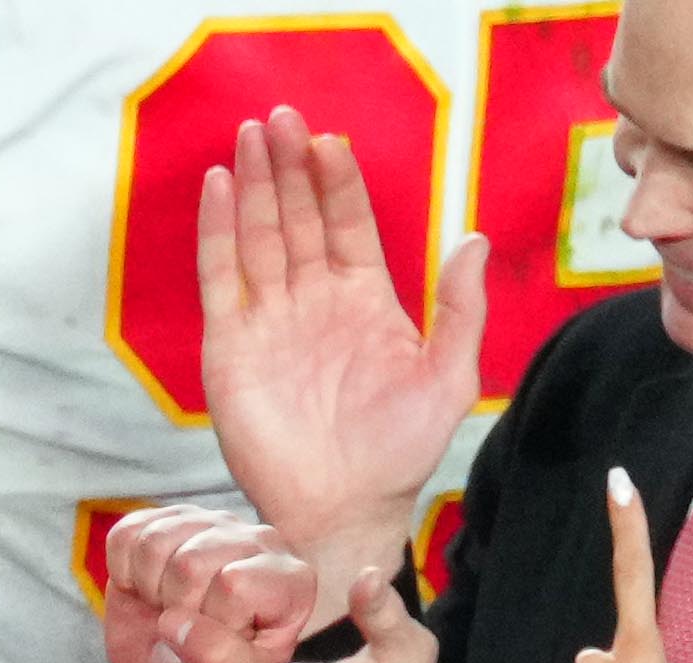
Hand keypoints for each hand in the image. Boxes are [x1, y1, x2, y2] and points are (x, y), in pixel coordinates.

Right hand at [99, 504, 320, 662]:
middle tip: (190, 630)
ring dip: (150, 590)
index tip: (222, 645)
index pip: (234, 585)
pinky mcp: (167, 519)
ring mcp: (212, 524)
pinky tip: (148, 591)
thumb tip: (177, 622)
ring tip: (170, 610)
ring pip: (155, 543)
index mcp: (292, 583)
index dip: (214, 624)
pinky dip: (123, 573)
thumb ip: (221, 662)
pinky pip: (126, 535)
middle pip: (190, 563)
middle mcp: (260, 542)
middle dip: (177, 609)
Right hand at [200, 109, 487, 615]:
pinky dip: (217, 231)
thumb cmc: (399, 456)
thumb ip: (462, 309)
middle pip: (297, 217)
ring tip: (251, 136)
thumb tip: (475, 240)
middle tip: (283, 119)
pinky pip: (221, 278)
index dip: (338, 181)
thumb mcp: (450, 377)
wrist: (344, 514)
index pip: (347, 223)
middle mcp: (313, 303)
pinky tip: (219, 187)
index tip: (332, 143)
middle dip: (289, 167)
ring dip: (253, 184)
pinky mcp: (232, 347)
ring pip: (258, 236)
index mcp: (364, 301)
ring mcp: (270, 322)